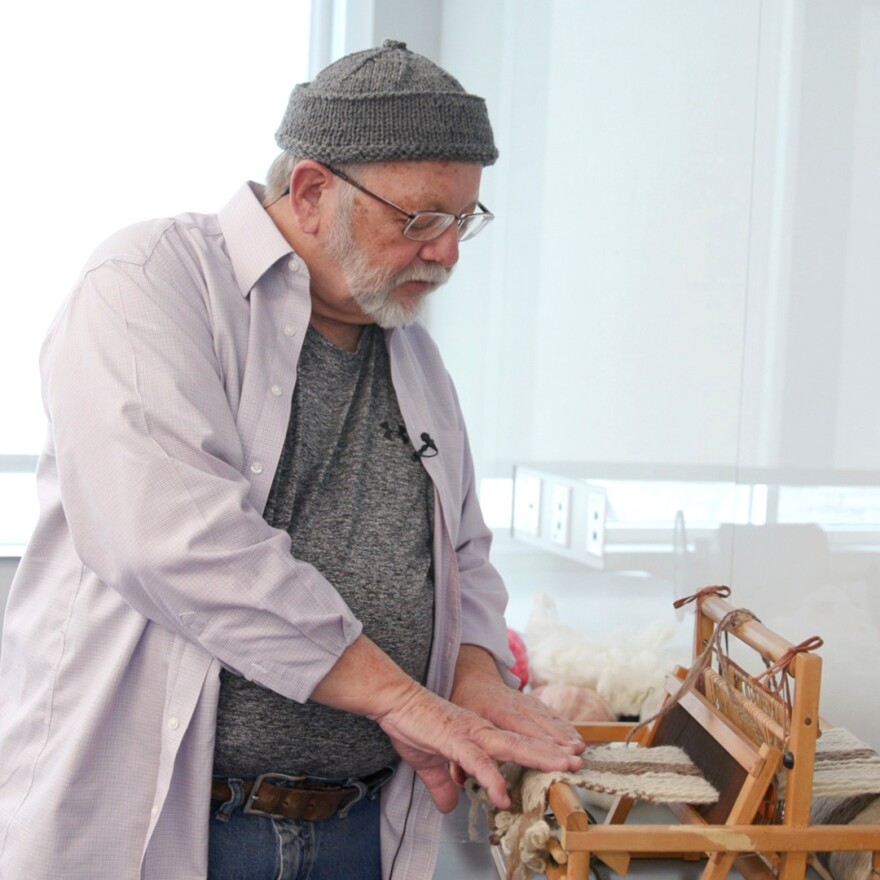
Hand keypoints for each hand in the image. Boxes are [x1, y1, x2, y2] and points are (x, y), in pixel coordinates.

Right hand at [372, 679, 582, 812]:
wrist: (394, 701)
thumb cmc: (413, 724)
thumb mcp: (430, 763)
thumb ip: (443, 783)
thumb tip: (448, 804)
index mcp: (480, 734)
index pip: (517, 745)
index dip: (541, 753)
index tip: (563, 761)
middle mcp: (482, 731)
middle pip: (524, 743)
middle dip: (552, 754)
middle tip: (578, 762)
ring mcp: (470, 733)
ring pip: (512, 747)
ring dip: (538, 757)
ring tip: (561, 768)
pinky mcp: (454, 739)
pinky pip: (477, 762)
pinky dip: (491, 779)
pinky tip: (502, 796)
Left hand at [450, 645, 586, 753]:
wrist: (475, 679)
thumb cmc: (466, 706)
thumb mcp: (455, 727)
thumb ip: (456, 754)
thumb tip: (457, 780)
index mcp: (494, 711)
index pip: (519, 729)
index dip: (539, 744)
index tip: (555, 758)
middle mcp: (513, 704)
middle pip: (538, 726)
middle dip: (559, 745)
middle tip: (575, 761)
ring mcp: (525, 701)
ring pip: (548, 719)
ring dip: (565, 735)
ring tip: (580, 751)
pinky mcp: (533, 702)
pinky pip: (551, 713)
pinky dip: (565, 725)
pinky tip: (577, 738)